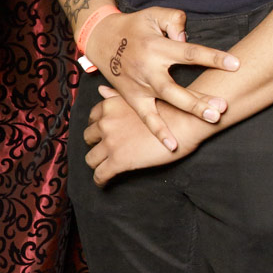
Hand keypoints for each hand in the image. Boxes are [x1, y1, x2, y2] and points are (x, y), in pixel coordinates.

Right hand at [83, 6, 238, 148]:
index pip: (189, 53)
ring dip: (188, 112)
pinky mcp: (132, 98)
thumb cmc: (133, 26)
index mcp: (156, 47)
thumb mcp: (153, 14)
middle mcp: (148, 69)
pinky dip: (158, 131)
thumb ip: (174, 20)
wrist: (101, 39)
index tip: (235, 64)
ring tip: (211, 120)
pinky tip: (172, 146)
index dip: (213, 58)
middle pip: (177, 87)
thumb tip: (186, 38)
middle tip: (221, 106)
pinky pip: (146, 117)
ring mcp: (140, 86)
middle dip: (199, 98)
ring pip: (167, 103)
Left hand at [83, 86, 206, 185]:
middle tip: (106, 151)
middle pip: (88, 138)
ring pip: (90, 158)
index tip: (104, 135)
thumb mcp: (138, 97)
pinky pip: (100, 175)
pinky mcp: (119, 160)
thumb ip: (116, 96)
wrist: (184, 122)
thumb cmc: (169, 108)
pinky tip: (105, 183)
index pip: (92, 119)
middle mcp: (106, 123)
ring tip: (105, 168)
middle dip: (95, 145)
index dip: (97, 129)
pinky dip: (100, 181)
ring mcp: (111, 142)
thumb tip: (101, 89)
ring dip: (97, 163)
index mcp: (110, 106)